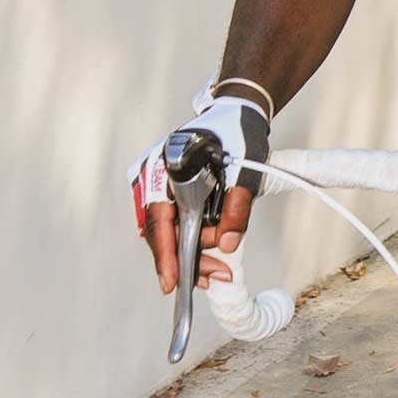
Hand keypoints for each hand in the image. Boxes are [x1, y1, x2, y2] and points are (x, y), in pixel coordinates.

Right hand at [129, 95, 269, 295]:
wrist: (239, 116)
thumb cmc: (238, 136)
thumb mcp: (245, 171)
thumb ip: (236, 207)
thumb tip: (228, 243)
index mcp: (164, 166)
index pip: (159, 219)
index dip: (165, 254)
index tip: (170, 282)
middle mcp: (153, 177)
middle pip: (162, 232)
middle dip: (188, 259)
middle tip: (216, 275)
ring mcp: (157, 185)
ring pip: (169, 232)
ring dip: (192, 252)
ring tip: (219, 267)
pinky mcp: (168, 192)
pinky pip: (174, 223)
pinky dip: (191, 240)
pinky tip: (209, 253)